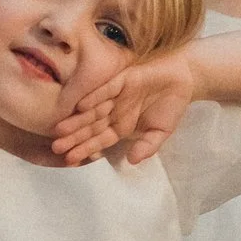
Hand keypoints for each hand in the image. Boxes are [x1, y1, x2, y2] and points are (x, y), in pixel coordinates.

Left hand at [52, 54, 196, 166]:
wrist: (184, 78)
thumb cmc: (171, 106)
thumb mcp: (161, 132)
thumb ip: (147, 147)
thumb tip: (132, 161)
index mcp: (121, 126)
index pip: (99, 140)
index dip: (85, 149)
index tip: (70, 160)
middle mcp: (114, 112)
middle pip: (90, 127)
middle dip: (74, 137)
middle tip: (56, 147)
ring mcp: (116, 96)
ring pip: (93, 110)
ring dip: (78, 120)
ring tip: (60, 130)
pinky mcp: (122, 80)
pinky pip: (105, 90)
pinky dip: (94, 97)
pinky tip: (80, 106)